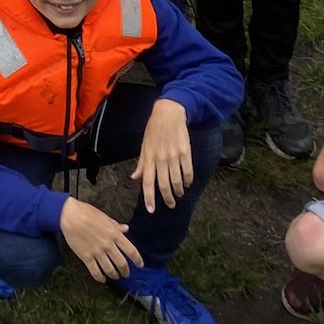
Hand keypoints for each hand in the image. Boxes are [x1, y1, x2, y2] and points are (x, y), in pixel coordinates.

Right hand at [58, 197, 142, 283]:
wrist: (70, 215)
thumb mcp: (105, 217)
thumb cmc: (87, 212)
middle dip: (125, 271)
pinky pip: (95, 272)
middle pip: (121, 263)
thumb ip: (116, 225)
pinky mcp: (86, 257)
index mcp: (114, 234)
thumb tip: (126, 228)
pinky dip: (100, 278)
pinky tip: (102, 279)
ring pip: (110, 269)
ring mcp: (97, 252)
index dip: (137, 260)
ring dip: (114, 275)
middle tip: (126, 274)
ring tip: (115, 276)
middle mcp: (108, 245)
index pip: (131, 250)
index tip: (140, 265)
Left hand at [130, 99, 192, 213]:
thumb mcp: (144, 145)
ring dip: (178, 191)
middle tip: (171, 205)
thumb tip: (135, 178)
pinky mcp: (186, 152)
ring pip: (177, 181)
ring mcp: (174, 156)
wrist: (169, 113)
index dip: (149, 197)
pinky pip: (188, 172)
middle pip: (164, 185)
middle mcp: (161, 159)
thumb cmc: (154, 129)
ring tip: (179, 195)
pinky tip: (187, 183)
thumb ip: (141, 163)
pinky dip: (188, 181)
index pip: (147, 182)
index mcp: (149, 157)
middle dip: (167, 199)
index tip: (151, 210)